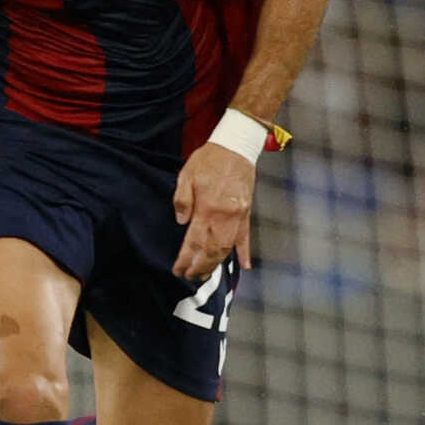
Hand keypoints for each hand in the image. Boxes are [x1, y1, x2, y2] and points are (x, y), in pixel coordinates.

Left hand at [172, 142, 256, 280]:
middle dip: (199, 267)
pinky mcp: (246, 213)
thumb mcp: (186, 175)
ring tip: (206, 275)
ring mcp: (237, 216)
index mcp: (207, 208)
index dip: (186, 259)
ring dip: (216, 264)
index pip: (194, 241)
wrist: (236, 147)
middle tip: (189, 278)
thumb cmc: (209, 160)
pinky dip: (245, 253)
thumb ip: (182, 200)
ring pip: (227, 248)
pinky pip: (246, 237)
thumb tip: (181, 222)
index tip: (178, 270)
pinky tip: (244, 266)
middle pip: (211, 250)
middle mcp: (224, 216)